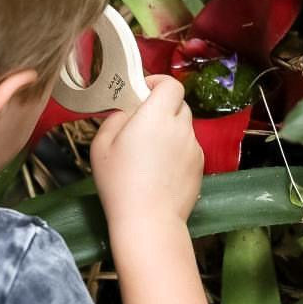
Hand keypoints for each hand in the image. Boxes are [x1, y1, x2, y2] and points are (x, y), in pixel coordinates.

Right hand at [90, 75, 203, 228]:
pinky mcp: (200, 165)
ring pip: (184, 126)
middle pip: (178, 104)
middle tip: (142, 123)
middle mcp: (181, 127)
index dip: (158, 83)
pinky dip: (177, 149)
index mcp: (157, 115)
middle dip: (162, 107)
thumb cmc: (120, 182)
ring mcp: (194, 146)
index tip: (143, 92)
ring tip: (150, 152)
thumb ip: (116, 118)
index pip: (171, 84)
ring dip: (170, 129)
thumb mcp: (102, 145)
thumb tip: (128, 111)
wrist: (149, 220)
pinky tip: (161, 170)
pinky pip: (189, 147)